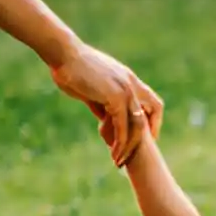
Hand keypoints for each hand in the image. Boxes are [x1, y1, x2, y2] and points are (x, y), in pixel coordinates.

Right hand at [50, 42, 162, 167]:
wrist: (63, 54)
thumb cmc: (71, 68)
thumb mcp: (92, 88)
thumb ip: (102, 102)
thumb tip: (104, 117)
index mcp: (127, 79)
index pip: (152, 101)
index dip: (152, 120)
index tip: (145, 137)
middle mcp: (131, 84)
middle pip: (151, 114)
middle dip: (144, 138)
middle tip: (133, 154)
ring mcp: (125, 90)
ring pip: (137, 125)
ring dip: (129, 146)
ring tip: (118, 161)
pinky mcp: (115, 97)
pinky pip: (122, 126)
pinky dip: (119, 142)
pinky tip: (112, 152)